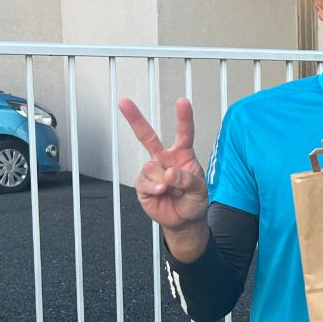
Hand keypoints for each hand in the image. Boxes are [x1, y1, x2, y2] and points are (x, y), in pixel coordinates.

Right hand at [119, 97, 208, 233]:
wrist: (183, 220)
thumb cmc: (194, 200)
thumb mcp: (199, 191)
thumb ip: (187, 180)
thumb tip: (169, 173)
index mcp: (182, 155)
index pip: (184, 133)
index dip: (184, 117)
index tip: (182, 101)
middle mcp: (165, 158)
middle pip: (147, 136)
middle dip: (134, 118)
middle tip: (123, 101)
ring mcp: (152, 170)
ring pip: (150, 166)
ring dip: (162, 179)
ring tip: (170, 190)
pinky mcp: (142, 184)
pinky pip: (144, 181)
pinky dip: (153, 187)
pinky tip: (160, 192)